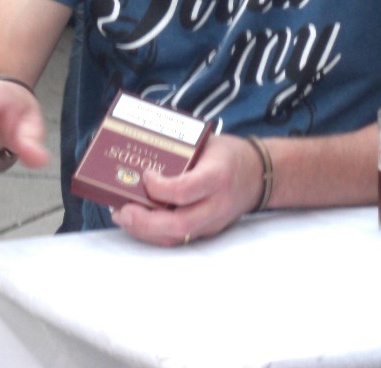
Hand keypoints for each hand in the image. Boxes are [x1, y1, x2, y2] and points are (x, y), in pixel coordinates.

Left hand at [110, 135, 262, 246]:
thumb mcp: (207, 142)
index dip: (159, 188)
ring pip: (177, 238)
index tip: (146, 175)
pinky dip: (154, 233)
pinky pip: (179, 238)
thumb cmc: (229, 154)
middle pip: (179, 224)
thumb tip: (141, 145)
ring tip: (122, 216)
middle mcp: (216, 204)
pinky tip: (136, 222)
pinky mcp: (208, 231)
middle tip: (121, 209)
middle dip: (144, 222)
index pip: (186, 191)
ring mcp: (213, 222)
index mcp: (217, 176)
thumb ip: (180, 147)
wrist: (258, 176)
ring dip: (145, 231)